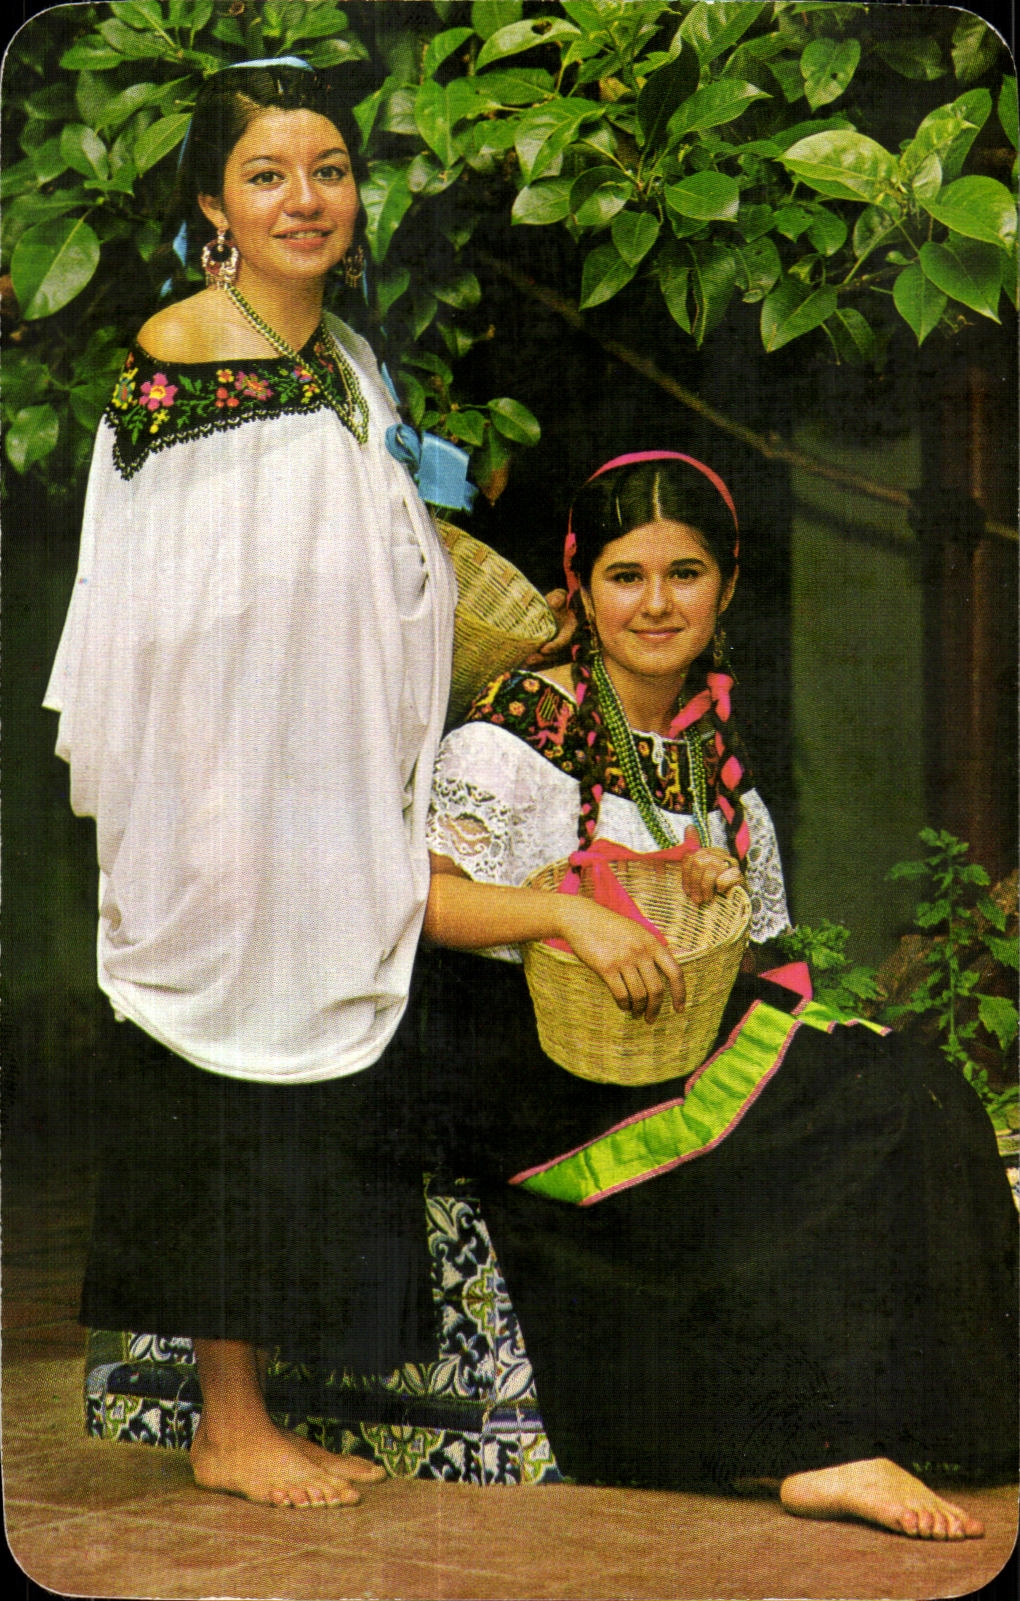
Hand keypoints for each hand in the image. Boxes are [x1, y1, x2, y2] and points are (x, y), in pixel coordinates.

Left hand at [522, 588, 575, 665]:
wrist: (552, 608)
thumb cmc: (557, 601)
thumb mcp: (559, 596)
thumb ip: (558, 598)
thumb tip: (554, 602)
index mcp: (571, 629)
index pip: (564, 640)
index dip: (555, 646)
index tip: (544, 649)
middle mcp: (566, 641)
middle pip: (556, 655)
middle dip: (543, 659)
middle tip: (529, 660)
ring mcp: (558, 648)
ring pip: (548, 660)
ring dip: (536, 663)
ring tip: (522, 664)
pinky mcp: (549, 652)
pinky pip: (542, 661)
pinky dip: (532, 663)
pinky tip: (520, 664)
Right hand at [557, 897, 684, 1022]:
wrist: (582, 919)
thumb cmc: (610, 927)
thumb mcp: (637, 932)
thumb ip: (651, 948)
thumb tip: (664, 973)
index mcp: (652, 943)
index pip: (675, 972)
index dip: (680, 993)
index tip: (679, 1008)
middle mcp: (641, 952)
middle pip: (656, 989)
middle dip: (655, 1008)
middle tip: (650, 1019)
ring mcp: (623, 960)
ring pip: (639, 995)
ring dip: (638, 1008)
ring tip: (635, 1013)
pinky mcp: (606, 967)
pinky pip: (621, 993)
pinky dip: (624, 1004)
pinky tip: (623, 1006)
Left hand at [680, 826, 743, 905]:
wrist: (733, 905)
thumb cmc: (713, 891)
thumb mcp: (698, 877)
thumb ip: (691, 858)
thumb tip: (689, 827)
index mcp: (708, 852)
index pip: (691, 857)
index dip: (686, 876)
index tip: (687, 891)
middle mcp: (719, 854)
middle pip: (700, 862)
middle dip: (695, 883)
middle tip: (696, 899)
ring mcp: (731, 862)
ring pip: (712, 868)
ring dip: (706, 888)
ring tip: (705, 899)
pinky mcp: (739, 873)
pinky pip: (725, 876)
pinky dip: (721, 886)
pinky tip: (721, 891)